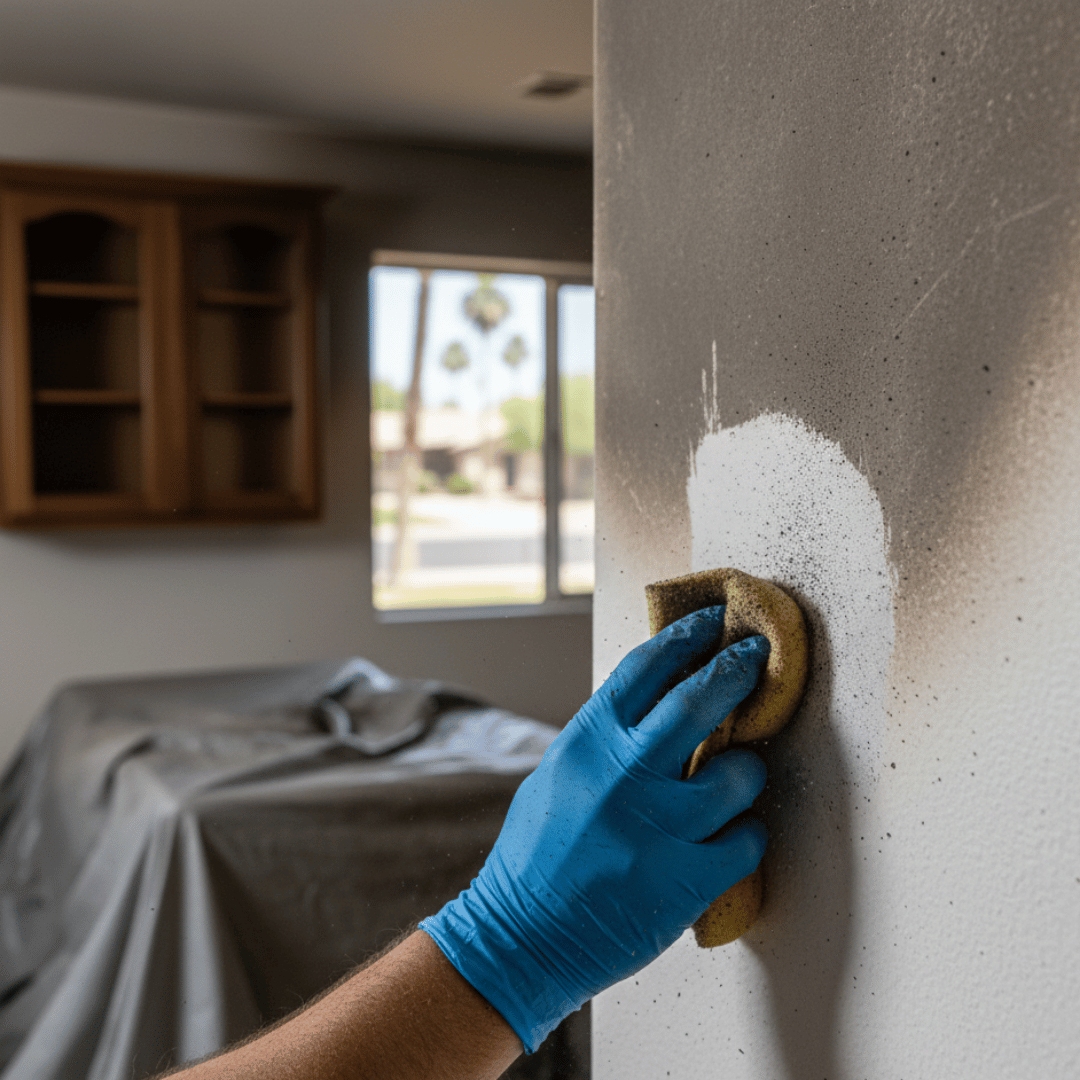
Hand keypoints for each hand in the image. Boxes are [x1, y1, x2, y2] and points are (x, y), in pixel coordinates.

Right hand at [421, 607, 769, 1051]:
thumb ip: (606, 742)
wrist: (523, 939)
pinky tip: (733, 837)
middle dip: (736, 669)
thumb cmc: (537, 856)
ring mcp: (658, 827)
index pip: (644, 668)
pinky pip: (746, 840)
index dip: (684, 636)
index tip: (712, 621)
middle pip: (698, 701)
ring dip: (748, 769)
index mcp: (587, 744)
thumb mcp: (559, 777)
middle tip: (757, 653)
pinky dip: (747, 835)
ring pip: (737, 775)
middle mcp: (624, 775)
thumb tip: (656, 709)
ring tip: (740, 775)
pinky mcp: (686, 880)